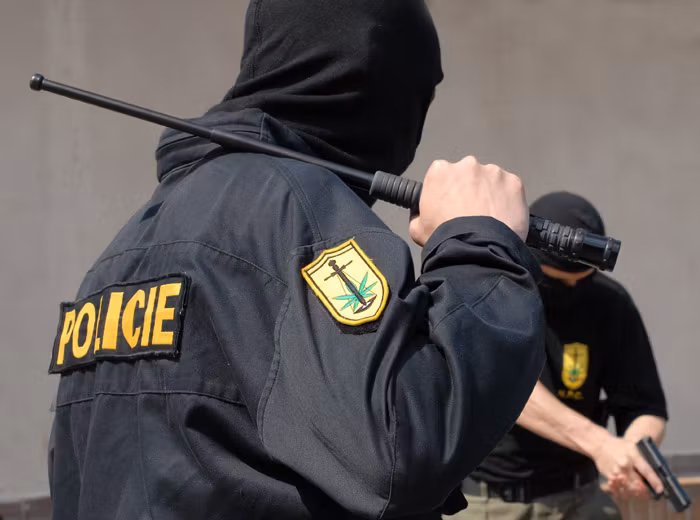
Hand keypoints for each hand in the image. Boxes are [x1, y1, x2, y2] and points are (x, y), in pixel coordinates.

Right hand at [409, 156, 528, 246]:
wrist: (475, 250)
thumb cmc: (446, 238)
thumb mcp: (417, 229)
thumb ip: (418, 215)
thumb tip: (420, 216)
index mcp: (440, 171)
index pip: (442, 174)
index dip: (446, 191)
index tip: (449, 204)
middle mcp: (467, 165)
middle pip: (468, 174)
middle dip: (469, 190)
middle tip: (469, 214)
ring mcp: (493, 173)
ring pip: (491, 181)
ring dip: (489, 194)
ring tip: (487, 219)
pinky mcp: (513, 183)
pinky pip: (510, 189)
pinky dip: (508, 201)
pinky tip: (501, 218)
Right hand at [590, 434, 663, 498]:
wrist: (600, 444)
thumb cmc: (620, 446)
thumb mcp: (634, 448)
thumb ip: (643, 461)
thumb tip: (654, 476)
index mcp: (633, 455)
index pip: (646, 471)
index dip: (655, 482)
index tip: (660, 490)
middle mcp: (624, 465)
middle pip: (638, 484)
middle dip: (645, 490)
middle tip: (650, 493)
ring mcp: (616, 472)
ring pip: (629, 489)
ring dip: (636, 493)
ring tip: (640, 492)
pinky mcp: (609, 476)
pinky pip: (620, 489)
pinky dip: (625, 491)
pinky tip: (628, 490)